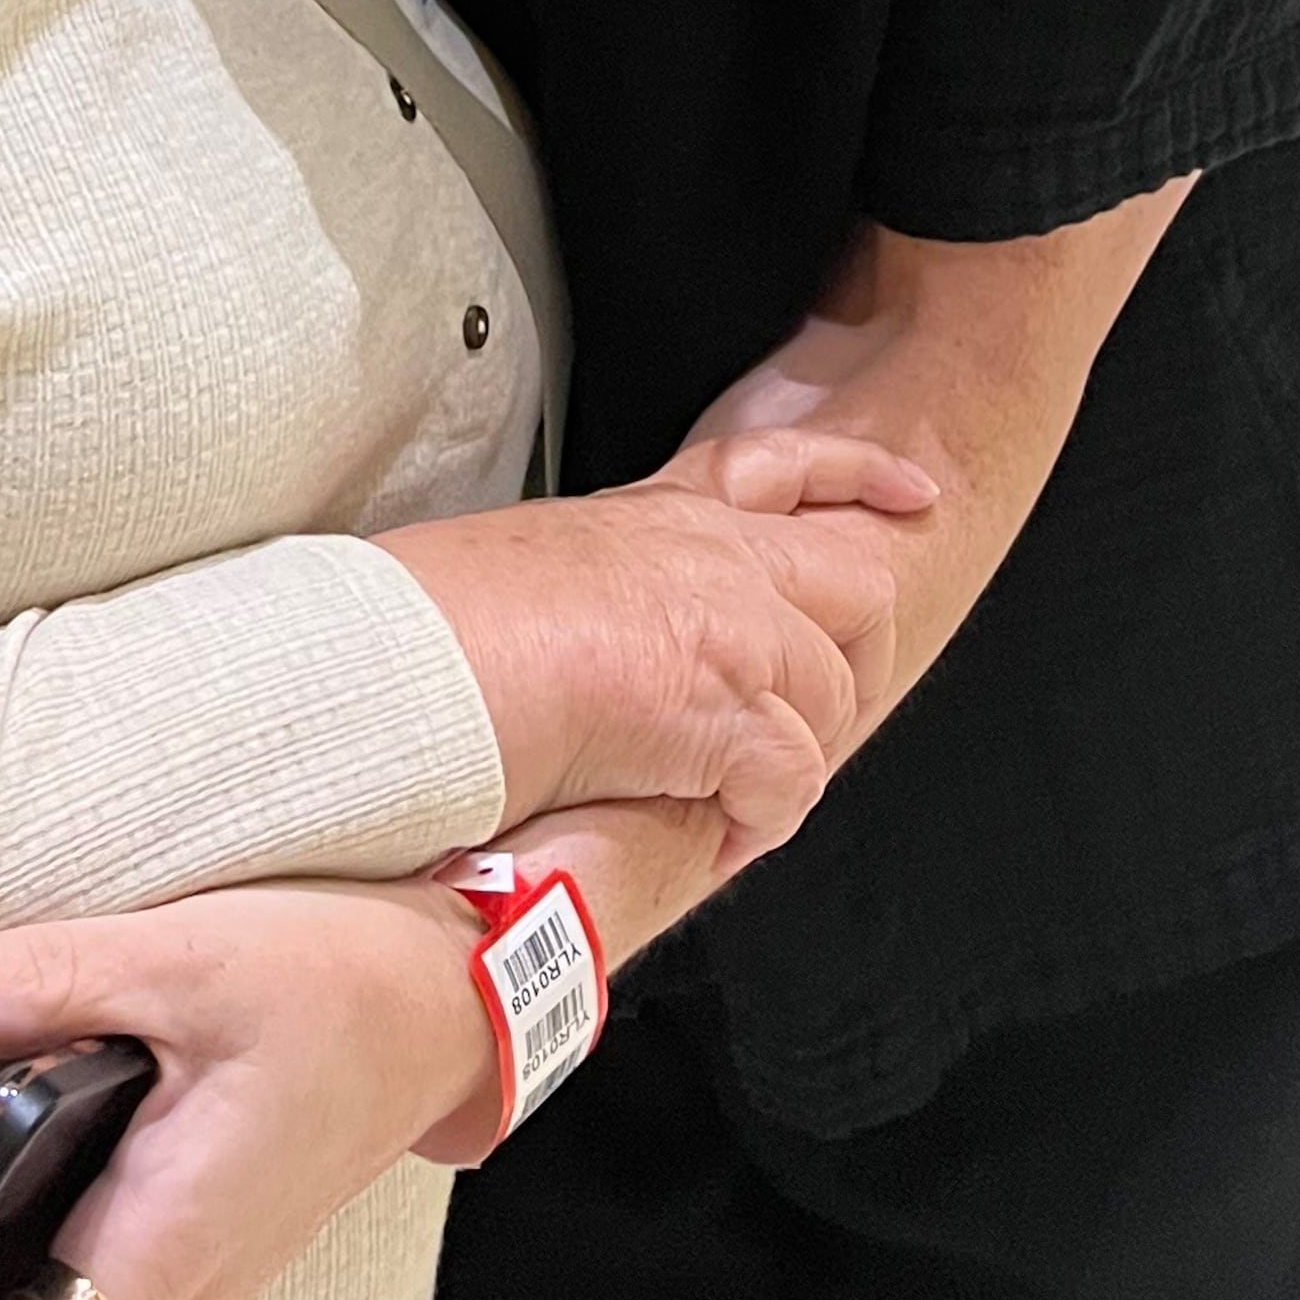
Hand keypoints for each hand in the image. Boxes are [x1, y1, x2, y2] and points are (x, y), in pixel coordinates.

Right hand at [378, 447, 936, 872]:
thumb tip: (593, 650)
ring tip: (713, 805)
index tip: (907, 496)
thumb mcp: (522, 578)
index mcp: (647, 517)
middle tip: (800, 724)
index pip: (774, 469)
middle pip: (857, 581)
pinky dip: (754, 820)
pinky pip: (791, 777)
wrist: (392, 664)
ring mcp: (722, 622)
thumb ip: (592, 597)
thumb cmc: (421, 632)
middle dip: (856, 659)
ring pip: (830, 692)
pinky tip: (700, 830)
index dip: (855, 478)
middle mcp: (701, 552)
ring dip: (784, 761)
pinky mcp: (721, 704)